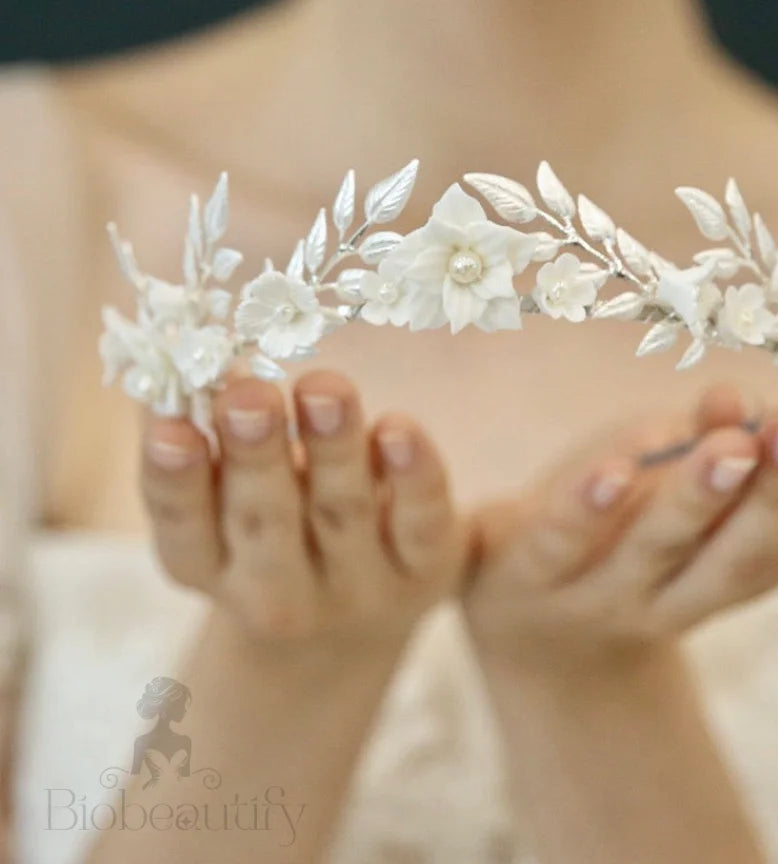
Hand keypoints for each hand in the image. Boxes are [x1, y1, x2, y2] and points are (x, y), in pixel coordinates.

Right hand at [140, 370, 461, 648]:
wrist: (359, 615)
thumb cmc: (277, 527)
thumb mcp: (225, 494)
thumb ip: (201, 428)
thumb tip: (176, 345)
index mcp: (210, 567)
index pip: (183, 528)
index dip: (174, 477)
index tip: (170, 425)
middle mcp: (278, 593)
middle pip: (264, 522)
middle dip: (255, 456)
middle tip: (247, 397)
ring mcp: (357, 587)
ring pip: (341, 513)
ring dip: (331, 449)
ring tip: (323, 389)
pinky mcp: (424, 569)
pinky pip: (420, 523)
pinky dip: (412, 476)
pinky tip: (399, 428)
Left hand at [464, 383, 777, 662]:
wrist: (525, 619)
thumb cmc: (617, 530)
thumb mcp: (674, 484)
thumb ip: (709, 441)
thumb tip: (736, 401)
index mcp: (731, 571)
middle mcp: (678, 596)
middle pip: (740, 558)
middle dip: (777, 494)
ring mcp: (603, 594)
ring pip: (658, 553)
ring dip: (698, 500)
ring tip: (729, 448)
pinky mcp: (530, 574)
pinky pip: (562, 543)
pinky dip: (586, 507)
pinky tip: (610, 470)